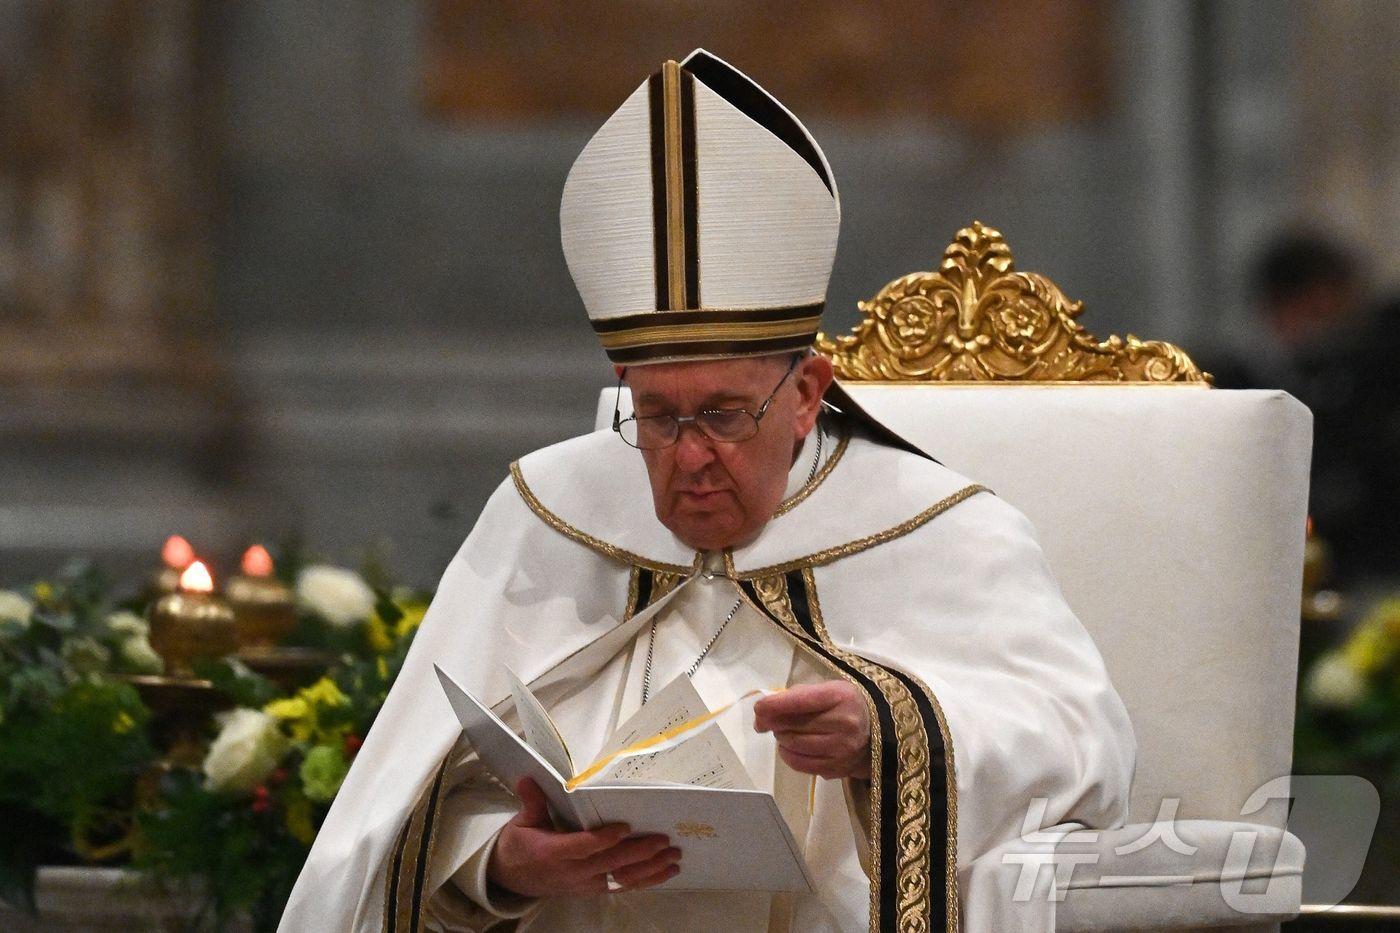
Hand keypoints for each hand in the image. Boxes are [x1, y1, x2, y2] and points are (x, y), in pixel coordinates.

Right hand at [487, 777, 680, 896]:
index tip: (625, 827)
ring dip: (649, 870)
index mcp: (552, 853)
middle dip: (639, 853)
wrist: (510, 880)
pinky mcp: (593, 890)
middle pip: (609, 863)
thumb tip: (529, 777)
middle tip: (664, 840)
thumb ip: (532, 802)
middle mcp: (572, 872)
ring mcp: (585, 884)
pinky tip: (665, 872)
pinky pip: (622, 887)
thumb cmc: (518, 847)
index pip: (582, 847)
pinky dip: (646, 881)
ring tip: (673, 858)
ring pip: (621, 879)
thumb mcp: (520, 823)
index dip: (604, 839)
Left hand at [753, 680, 870, 780]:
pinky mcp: (838, 768)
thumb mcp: (828, 690)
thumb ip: (796, 697)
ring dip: (781, 738)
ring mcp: (842, 749)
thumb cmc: (846, 705)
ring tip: (783, 731)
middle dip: (773, 722)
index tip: (759, 707)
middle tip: (767, 720)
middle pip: (793, 725)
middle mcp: (844, 723)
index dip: (774, 705)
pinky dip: (788, 755)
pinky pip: (801, 764)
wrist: (878, 732)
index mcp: (841, 696)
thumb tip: (762, 715)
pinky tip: (790, 747)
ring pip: (794, 745)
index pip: (800, 701)